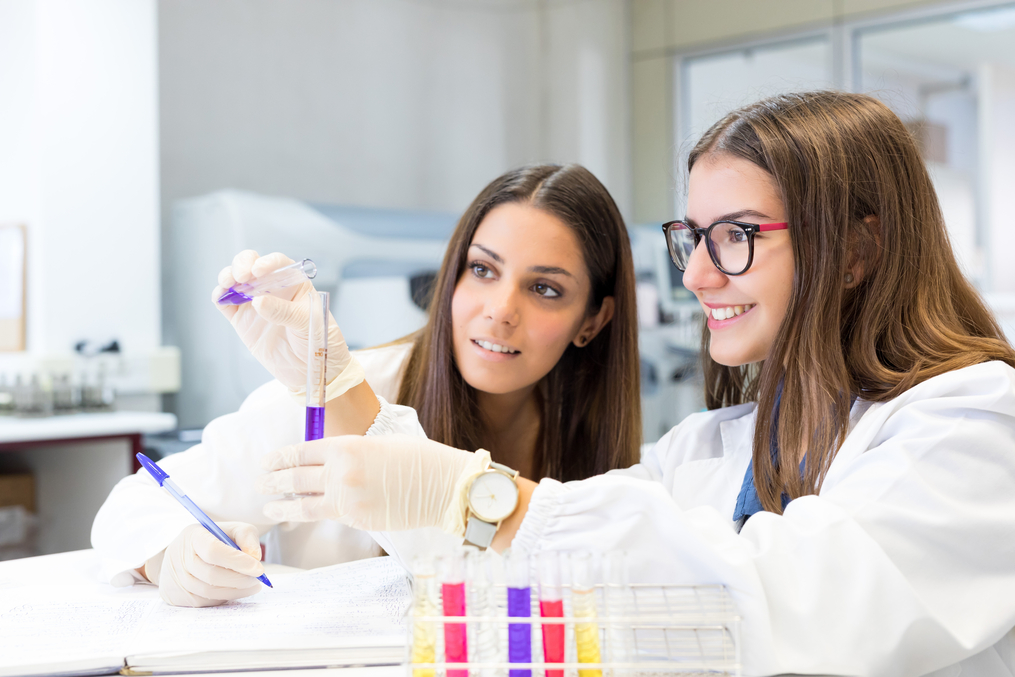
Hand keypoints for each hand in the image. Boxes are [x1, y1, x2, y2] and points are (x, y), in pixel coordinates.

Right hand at [147, 523, 264, 607]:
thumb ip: (245, 536)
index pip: (213, 551)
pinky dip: (224, 597)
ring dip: (235, 591)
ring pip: (209, 592)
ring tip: (252, 585)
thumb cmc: (211, 540)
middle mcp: (179, 558)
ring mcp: (176, 579)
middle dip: (240, 579)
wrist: (180, 554)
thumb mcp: (230, 529)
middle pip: (212, 575)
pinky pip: (204, 602)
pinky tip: (236, 590)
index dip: (238, 561)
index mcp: (192, 537)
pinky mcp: (176, 596)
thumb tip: (254, 557)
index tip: (258, 568)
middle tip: (258, 579)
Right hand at [212, 250, 354, 391]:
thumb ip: (285, 311)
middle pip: (252, 266)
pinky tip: (220, 296)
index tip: (259, 270)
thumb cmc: (320, 341)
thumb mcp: (309, 323)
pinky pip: (227, 304)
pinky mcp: (243, 321)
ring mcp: (256, 304)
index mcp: (294, 283)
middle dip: (242, 264)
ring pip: (236, 282)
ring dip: (228, 276)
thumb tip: (258, 302)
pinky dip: (219, 297)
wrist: (312, 370)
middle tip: (242, 276)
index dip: (267, 262)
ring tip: (227, 283)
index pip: (279, 264)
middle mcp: (273, 289)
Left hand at [255, 434, 488, 532]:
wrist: (444, 485)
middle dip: (272, 481)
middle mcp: (341, 472)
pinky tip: (303, 514)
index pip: (300, 452)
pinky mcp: (357, 520)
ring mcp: (347, 499)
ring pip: (303, 505)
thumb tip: (323, 462)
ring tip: (268, 508)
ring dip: (282, 506)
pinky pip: (328, 516)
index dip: (279, 458)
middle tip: (260, 483)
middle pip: (295, 478)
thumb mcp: (377, 445)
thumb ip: (347, 453)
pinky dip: (312, 514)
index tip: (266, 462)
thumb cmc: (416, 459)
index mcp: (346, 446)